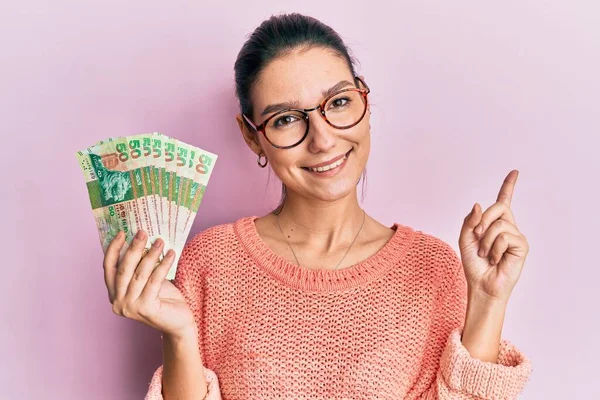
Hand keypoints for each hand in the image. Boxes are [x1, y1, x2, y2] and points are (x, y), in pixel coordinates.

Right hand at [103, 230, 194, 337]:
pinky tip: (171, 254)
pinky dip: (163, 265)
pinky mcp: (145, 309)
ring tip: (161, 241)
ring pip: (139, 274)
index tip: (122, 232)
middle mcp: (118, 302)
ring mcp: (130, 307)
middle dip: (133, 248)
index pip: (108, 268)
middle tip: (143, 232)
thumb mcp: (148, 280)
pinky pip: (154, 281)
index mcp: (114, 294)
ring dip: (151, 254)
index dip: (113, 249)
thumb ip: (140, 266)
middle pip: (123, 269)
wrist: (179, 323)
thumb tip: (143, 240)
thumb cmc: (163, 299)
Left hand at [458, 170, 529, 302]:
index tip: (515, 172)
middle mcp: (507, 226)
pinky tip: (495, 259)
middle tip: (477, 236)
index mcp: (493, 222)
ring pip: (499, 224)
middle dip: (483, 219)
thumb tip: (478, 205)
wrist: (481, 284)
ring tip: (486, 254)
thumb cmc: (473, 263)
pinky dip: (494, 248)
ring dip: (486, 240)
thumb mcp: (465, 238)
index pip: (503, 200)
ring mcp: (516, 235)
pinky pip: (505, 237)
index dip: (509, 185)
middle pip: (498, 206)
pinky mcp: (522, 245)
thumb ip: (470, 220)